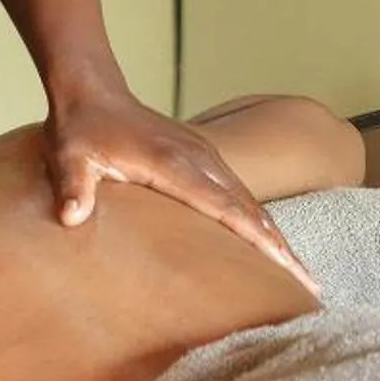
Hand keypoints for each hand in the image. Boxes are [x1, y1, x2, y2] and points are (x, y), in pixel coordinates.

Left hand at [46, 78, 318, 296]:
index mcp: (175, 166)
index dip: (259, 241)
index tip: (287, 268)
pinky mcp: (204, 160)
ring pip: (251, 203)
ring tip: (299, 276)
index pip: (228, 209)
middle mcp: (201, 161)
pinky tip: (268, 245)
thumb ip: (73, 186)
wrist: (93, 91)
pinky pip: (239, 195)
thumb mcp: (69, 158)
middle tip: (310, 288)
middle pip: (252, 211)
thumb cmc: (81, 129)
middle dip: (282, 250)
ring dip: (276, 238)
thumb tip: (72, 217)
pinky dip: (259, 222)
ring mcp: (206, 158)